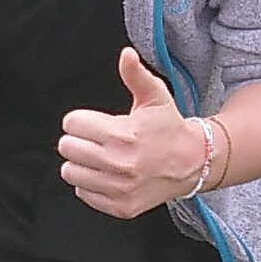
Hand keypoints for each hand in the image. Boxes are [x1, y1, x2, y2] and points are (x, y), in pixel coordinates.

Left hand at [59, 49, 204, 216]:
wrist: (194, 163)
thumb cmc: (169, 127)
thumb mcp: (155, 97)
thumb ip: (135, 75)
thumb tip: (126, 54)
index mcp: (122, 134)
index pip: (71, 123)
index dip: (82, 120)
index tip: (95, 123)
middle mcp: (119, 163)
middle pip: (67, 147)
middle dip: (79, 140)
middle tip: (98, 140)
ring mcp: (119, 188)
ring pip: (70, 172)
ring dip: (81, 164)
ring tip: (101, 157)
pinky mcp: (121, 206)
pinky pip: (83, 193)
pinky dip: (91, 185)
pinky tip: (109, 175)